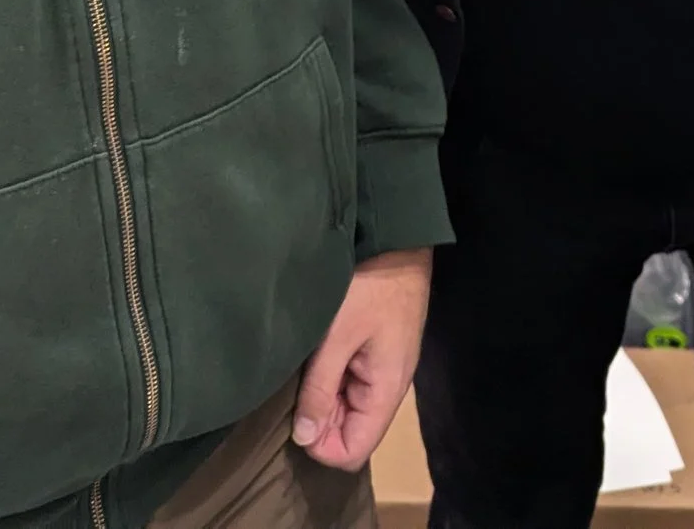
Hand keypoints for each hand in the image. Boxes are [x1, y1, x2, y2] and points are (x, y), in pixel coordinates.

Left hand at [291, 247, 431, 469]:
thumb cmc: (368, 287)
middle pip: (350, 432)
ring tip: (305, 369)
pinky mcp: (377, 353)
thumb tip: (304, 439)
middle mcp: (388, 389)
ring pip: (349, 409)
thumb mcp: (336, 336)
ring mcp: (383, 370)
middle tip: (296, 386)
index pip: (353, 451)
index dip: (321, 446)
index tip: (296, 419)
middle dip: (320, 421)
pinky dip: (331, 380)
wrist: (397, 242)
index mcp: (385, 391)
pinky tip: (317, 358)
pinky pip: (351, 385)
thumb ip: (320, 389)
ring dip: (323, 398)